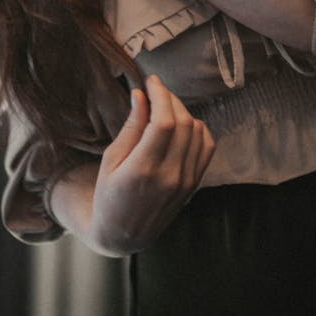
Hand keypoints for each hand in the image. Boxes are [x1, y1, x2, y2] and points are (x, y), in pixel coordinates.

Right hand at [89, 75, 215, 253]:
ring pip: (197, 132)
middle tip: (156, 89)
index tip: (151, 81)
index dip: (161, 95)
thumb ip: (131, 127)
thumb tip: (141, 94)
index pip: (164, 122)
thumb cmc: (109, 194)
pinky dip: (198, 128)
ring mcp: (186, 182)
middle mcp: (170, 177)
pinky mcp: (194, 184)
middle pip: (183, 123)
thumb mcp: (111, 160)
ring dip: (183, 111)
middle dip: (171, 98)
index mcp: (143, 171)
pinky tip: (181, 123)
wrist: (124, 234)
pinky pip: (206, 146)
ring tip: (165, 105)